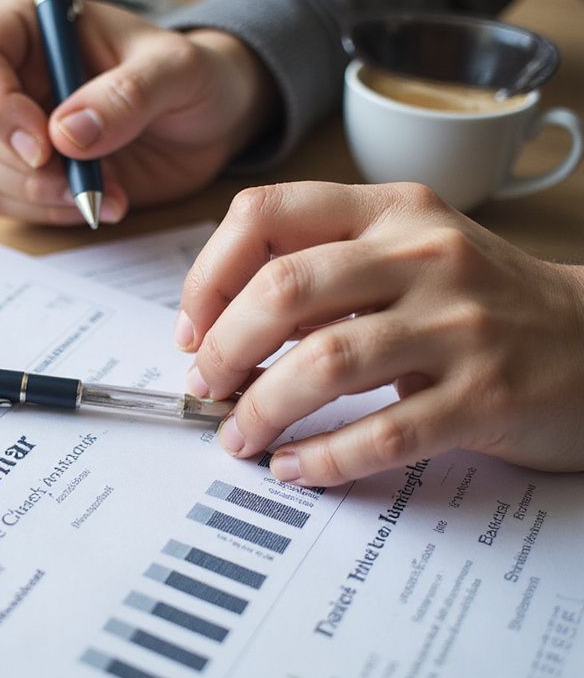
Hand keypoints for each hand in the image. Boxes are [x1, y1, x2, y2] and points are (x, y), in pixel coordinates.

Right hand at [0, 0, 277, 224]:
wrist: (209, 124)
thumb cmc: (192, 79)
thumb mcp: (177, 72)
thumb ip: (127, 95)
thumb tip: (67, 133)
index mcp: (28, 22)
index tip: (44, 147)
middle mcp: (6, 71)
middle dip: (24, 167)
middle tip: (85, 181)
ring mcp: (8, 124)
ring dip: (37, 193)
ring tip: (104, 191)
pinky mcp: (20, 169)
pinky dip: (44, 211)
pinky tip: (93, 200)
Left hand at [176, 181, 583, 485]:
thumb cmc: (481, 300)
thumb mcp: (406, 255)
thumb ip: (322, 273)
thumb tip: (220, 324)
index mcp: (390, 210)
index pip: (266, 214)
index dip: (208, 275)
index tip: (192, 328)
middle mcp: (424, 254)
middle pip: (283, 289)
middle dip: (223, 348)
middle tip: (205, 388)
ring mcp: (459, 324)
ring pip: (324, 363)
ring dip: (261, 408)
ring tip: (237, 435)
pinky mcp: (485, 395)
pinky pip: (383, 432)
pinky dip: (322, 456)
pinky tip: (293, 467)